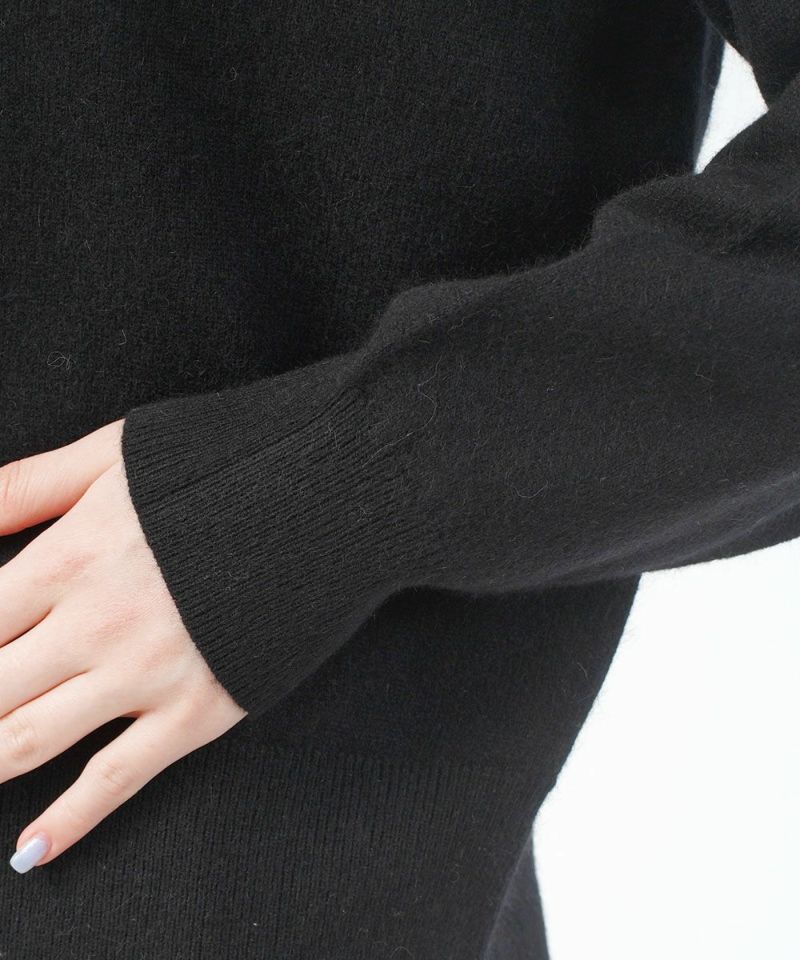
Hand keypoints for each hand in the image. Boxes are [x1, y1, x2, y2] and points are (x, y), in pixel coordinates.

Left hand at [0, 419, 246, 870]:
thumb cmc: (223, 470)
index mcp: (69, 558)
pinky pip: (114, 782)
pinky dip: (65, 823)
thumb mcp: (115, 455)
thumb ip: (25, 486)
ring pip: (25, 742)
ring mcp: (146, 677)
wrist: (328, 501)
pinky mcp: (196, 713)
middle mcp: (95, 626)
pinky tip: (32, 849)